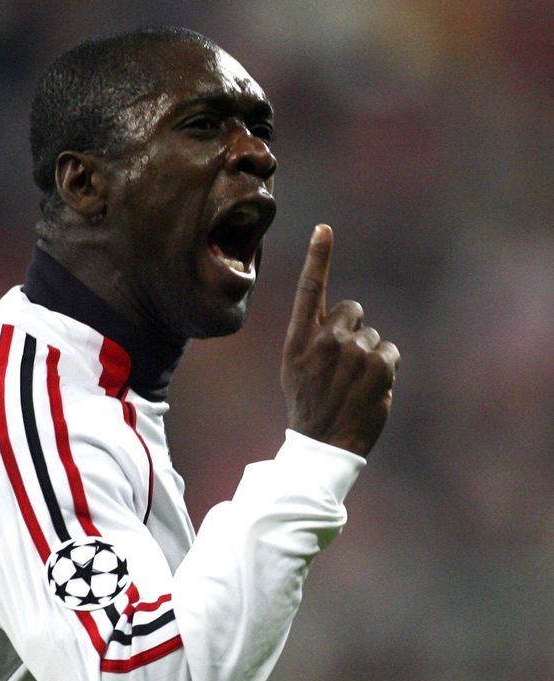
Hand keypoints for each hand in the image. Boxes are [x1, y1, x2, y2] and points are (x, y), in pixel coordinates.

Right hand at [281, 224, 399, 456]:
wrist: (323, 443)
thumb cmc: (310, 405)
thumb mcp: (296, 369)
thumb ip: (314, 338)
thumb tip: (346, 318)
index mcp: (298, 340)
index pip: (310, 290)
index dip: (319, 257)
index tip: (324, 230)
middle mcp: (324, 340)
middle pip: (353, 311)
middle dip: (355, 331)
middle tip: (343, 366)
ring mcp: (352, 351)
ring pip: (373, 336)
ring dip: (370, 356)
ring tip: (353, 385)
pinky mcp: (377, 364)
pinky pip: (390, 352)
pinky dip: (386, 369)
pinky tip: (370, 389)